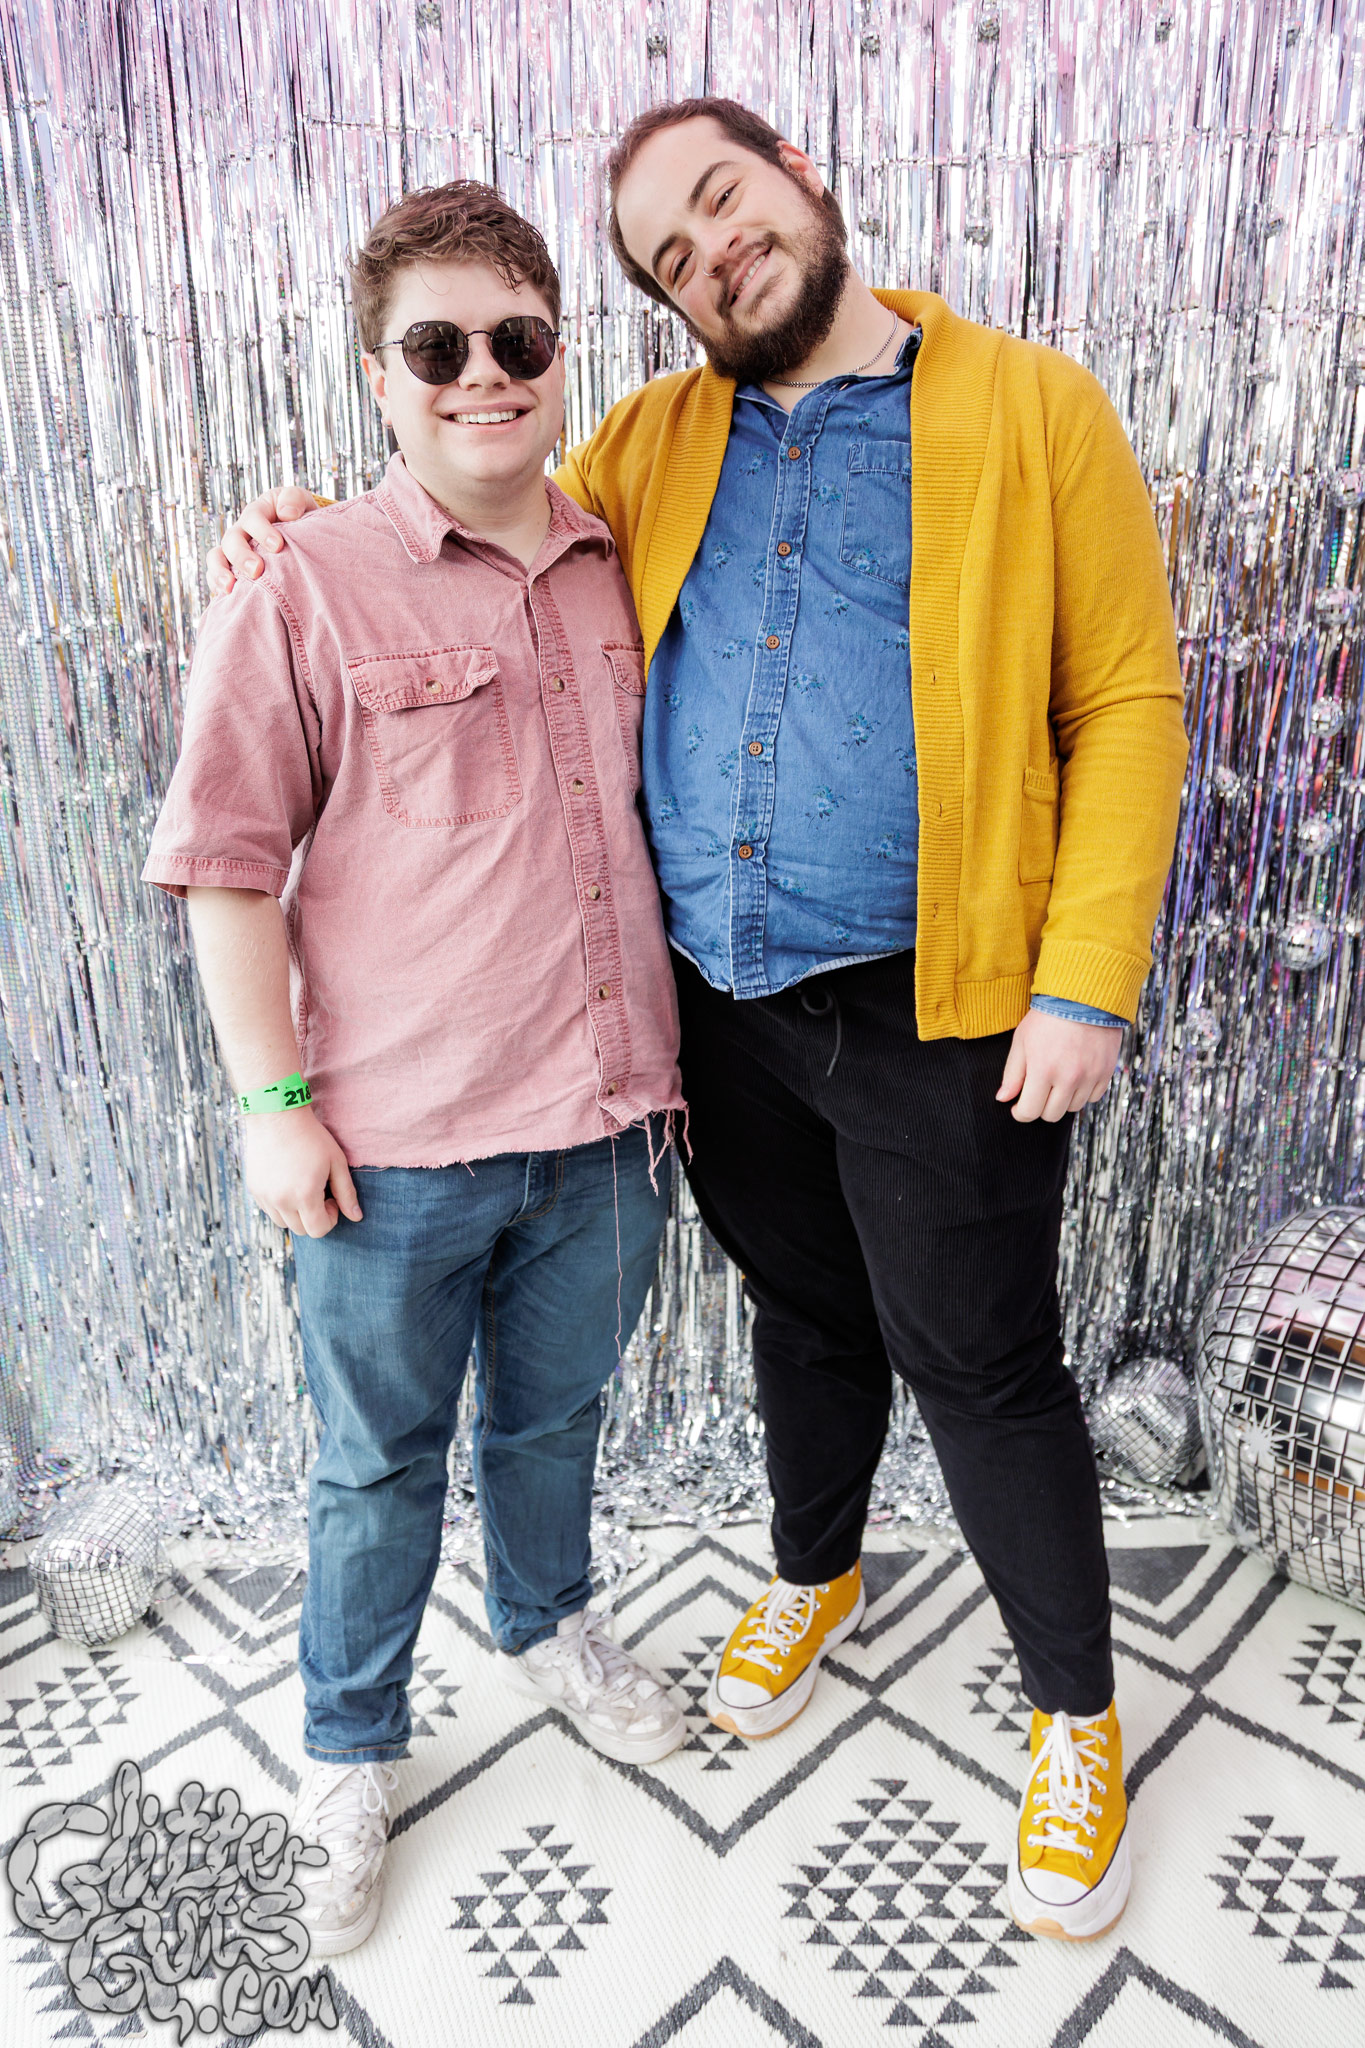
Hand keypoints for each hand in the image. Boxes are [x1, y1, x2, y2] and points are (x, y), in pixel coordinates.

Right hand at [207, 486, 319, 595]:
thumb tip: (287, 513)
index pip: (253, 516)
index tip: (278, 546)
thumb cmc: (304, 520)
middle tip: (256, 570)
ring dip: (221, 571)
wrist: (305, 539)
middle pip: (232, 539)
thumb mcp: (303, 503)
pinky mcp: (231, 568)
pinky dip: (216, 583)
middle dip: (241, 555)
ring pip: (217, 556)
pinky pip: (215, 575)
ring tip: (230, 587)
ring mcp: (235, 549)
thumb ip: (295, 499)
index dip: (262, 530)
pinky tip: (226, 595)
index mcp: (259, 511)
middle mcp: (242, 530)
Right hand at [241, 1106, 362, 1236]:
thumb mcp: (336, 1163)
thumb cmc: (312, 1137)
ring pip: (283, 1223)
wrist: (277, 1116)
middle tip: (319, 1191)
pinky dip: (280, 1204)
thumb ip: (347, 1193)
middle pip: (301, 1230)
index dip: (330, 1218)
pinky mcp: (254, 1189)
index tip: (331, 1198)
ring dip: (296, 1213)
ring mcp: (264, 1196)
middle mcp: (281, 1201)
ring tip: (303, 1187)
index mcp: (305, 1196)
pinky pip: (269, 1210)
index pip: (319, 1230)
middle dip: (314, 1216)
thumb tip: (356, 1217)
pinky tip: (288, 1181)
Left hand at [996, 1009, 1121, 1123]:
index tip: (1018, 1107)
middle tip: (1038, 1092)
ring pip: (1072, 1108)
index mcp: (1042, 1070)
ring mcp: (1089, 1076)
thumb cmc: (1047, 1018)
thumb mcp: (1022, 1041)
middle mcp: (1068, 1077)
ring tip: (1057, 1080)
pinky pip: (1093, 1097)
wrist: (1084, 998)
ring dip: (1062, 1100)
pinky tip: (1076, 1077)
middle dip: (1040, 1107)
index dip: (1020, 1113)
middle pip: (1051, 1115)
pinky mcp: (1106, 1072)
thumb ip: (1012, 1073)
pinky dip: (1083, 1092)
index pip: (1029, 1111)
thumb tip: (1003, 1098)